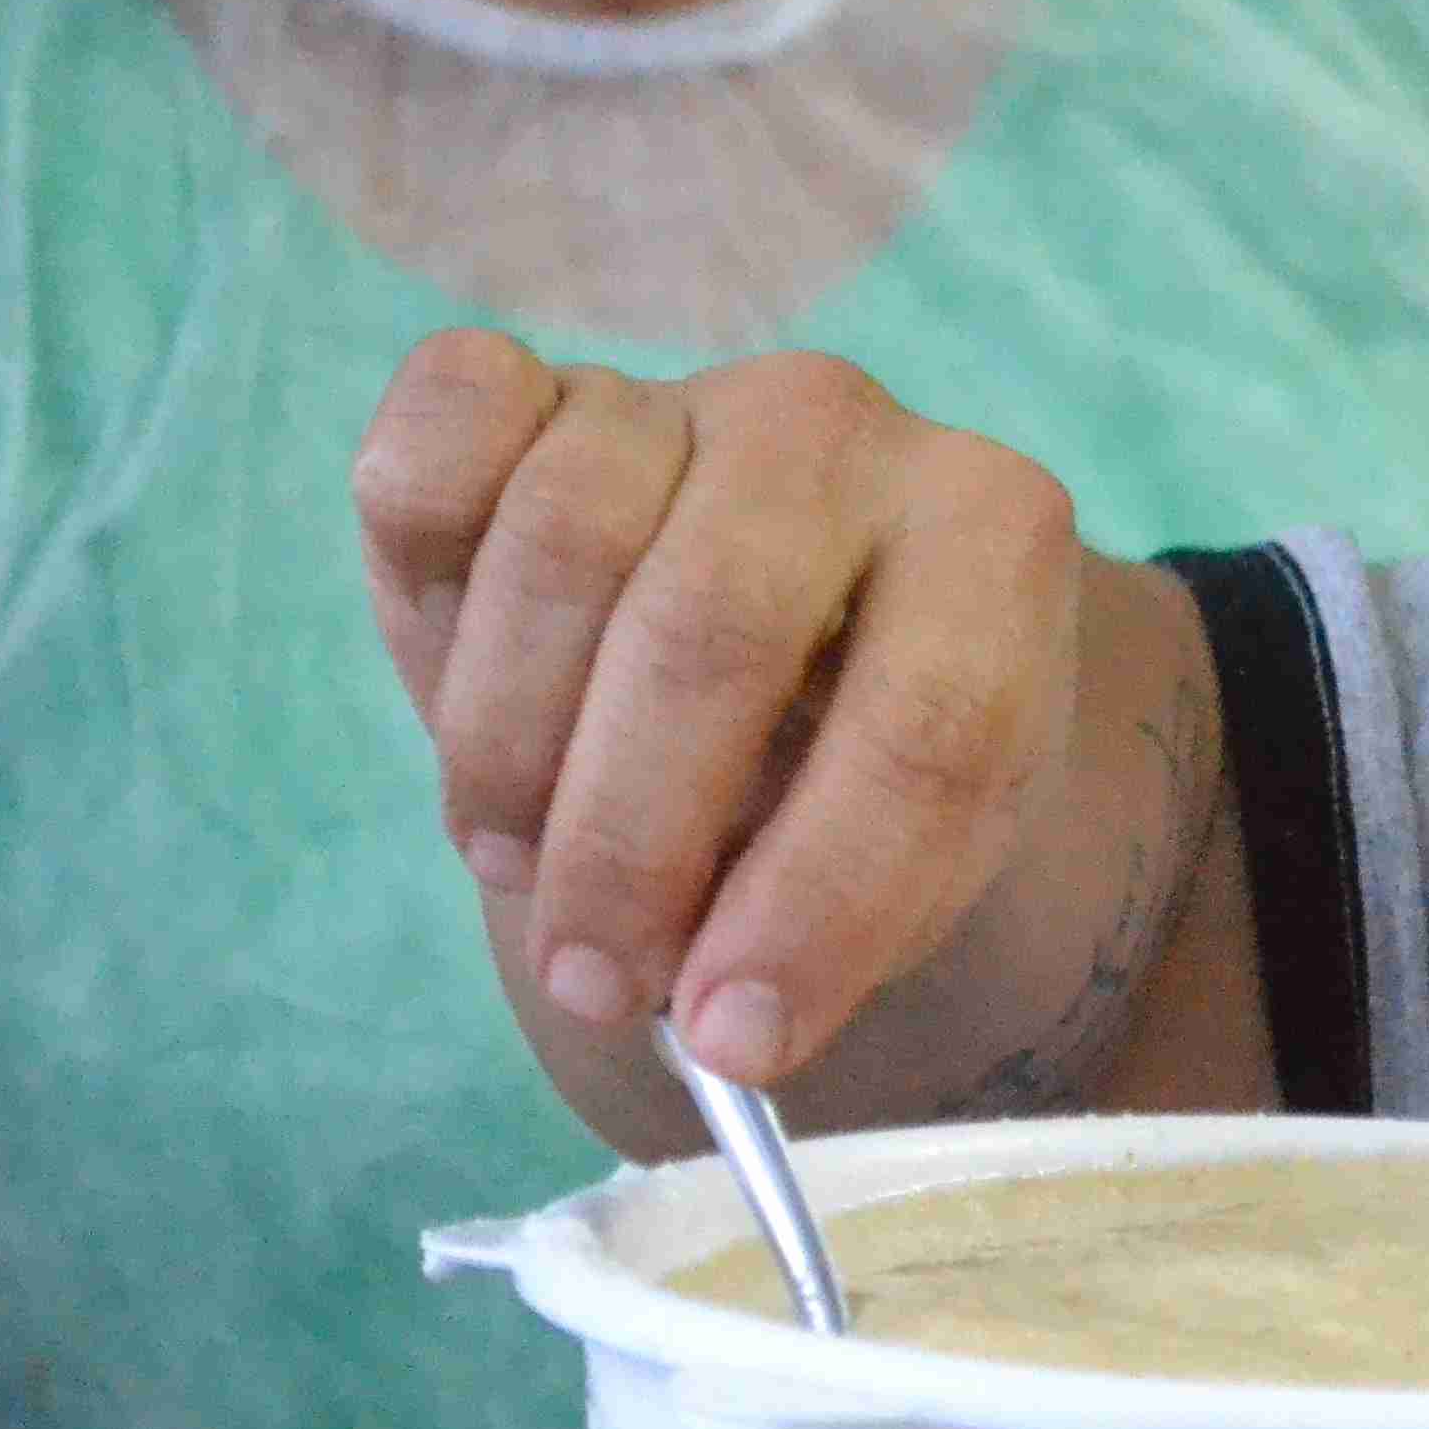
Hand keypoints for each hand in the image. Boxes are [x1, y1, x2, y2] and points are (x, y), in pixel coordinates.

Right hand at [351, 332, 1097, 1088]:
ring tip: (519, 866)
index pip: (929, 724)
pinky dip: (434, 551)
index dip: (822, 901)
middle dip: (633, 844)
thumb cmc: (846, 769)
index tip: (737, 1041)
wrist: (775, 656)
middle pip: (714, 629)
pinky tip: (456, 670)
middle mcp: (843, 429)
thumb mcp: (898, 852)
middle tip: (600, 978)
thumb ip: (834, 924)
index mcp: (994, 533)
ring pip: (563, 541)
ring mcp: (686, 391)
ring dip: (513, 748)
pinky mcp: (543, 387)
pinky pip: (455, 418)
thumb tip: (725, 1034)